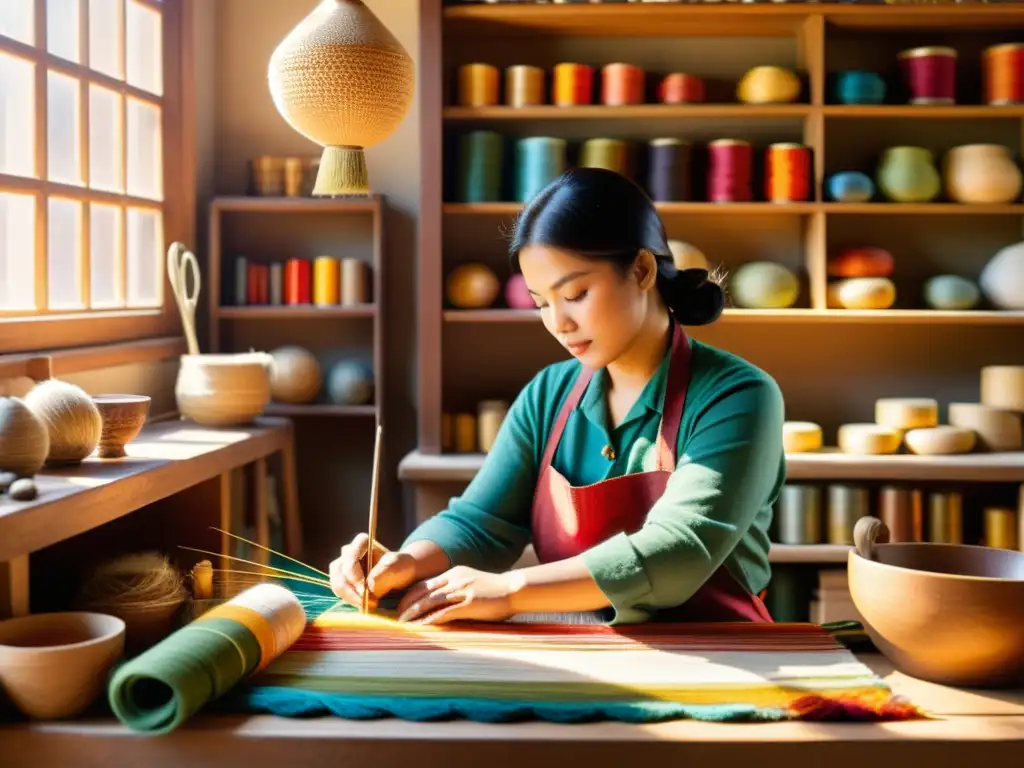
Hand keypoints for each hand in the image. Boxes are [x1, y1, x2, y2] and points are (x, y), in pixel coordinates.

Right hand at [328, 533, 417, 609]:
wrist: (403, 576)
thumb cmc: (401, 567)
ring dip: (348, 596)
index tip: (366, 591)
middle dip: (349, 589)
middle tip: (364, 603)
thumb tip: (369, 585)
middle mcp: (349, 553)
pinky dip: (349, 599)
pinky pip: (339, 591)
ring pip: (336, 582)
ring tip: (365, 605)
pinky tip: (363, 605)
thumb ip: (384, 573)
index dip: (354, 576)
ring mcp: (344, 567)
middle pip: (338, 570)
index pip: (350, 558)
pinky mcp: (344, 581)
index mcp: (361, 542)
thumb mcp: (398, 567)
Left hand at [396, 566, 521, 624]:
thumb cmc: (495, 591)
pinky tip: (421, 628)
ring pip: (430, 602)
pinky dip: (430, 621)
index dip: (410, 596)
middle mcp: (455, 579)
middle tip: (396, 618)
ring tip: (403, 625)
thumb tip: (440, 606)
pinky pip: (444, 613)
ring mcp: (462, 590)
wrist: (514, 588)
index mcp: (454, 573)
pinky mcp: (470, 603)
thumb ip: (456, 591)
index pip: (424, 584)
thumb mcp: (471, 584)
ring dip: (414, 614)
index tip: (401, 607)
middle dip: (406, 605)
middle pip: (423, 591)